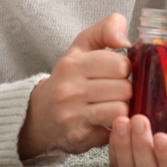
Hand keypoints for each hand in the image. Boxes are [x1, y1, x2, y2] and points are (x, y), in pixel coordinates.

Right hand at [18, 13, 132, 159]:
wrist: (40, 114)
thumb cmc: (69, 76)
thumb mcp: (83, 45)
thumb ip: (108, 28)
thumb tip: (126, 40)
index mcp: (73, 64)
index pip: (120, 65)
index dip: (125, 69)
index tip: (117, 72)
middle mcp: (69, 90)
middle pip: (124, 89)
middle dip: (126, 90)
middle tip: (116, 90)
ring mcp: (72, 116)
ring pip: (121, 111)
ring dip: (123, 109)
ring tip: (113, 105)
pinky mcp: (79, 138)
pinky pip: (113, 132)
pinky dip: (115, 127)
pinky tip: (105, 121)